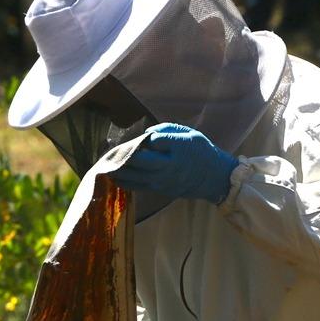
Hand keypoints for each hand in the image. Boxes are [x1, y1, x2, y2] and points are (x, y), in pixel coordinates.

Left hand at [110, 123, 237, 203]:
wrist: (214, 177)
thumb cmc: (200, 151)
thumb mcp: (188, 133)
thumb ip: (166, 130)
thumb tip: (145, 135)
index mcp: (179, 147)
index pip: (155, 141)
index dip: (143, 139)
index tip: (135, 138)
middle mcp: (170, 165)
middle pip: (141, 160)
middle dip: (124, 155)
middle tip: (109, 151)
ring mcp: (165, 180)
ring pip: (137, 176)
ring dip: (119, 170)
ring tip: (105, 165)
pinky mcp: (161, 190)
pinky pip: (139, 186)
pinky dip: (125, 182)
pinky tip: (114, 177)